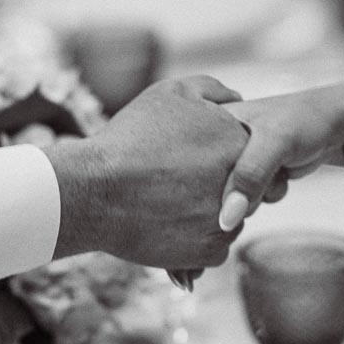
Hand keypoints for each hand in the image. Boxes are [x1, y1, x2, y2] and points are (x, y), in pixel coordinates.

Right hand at [49, 76, 248, 267]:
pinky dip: (194, 240)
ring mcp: (228, 220)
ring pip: (228, 220)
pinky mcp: (211, 252)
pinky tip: (167, 224)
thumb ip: (213, 91)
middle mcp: (242, 184)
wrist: (95, 190)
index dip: (217, 157)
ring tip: (167, 202)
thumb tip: (237, 99)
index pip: (248, 155)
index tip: (188, 160)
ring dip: (206, 214)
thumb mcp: (171, 93)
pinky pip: (214, 247)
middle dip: (215, 186)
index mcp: (239, 143)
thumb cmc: (130, 138)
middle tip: (175, 182)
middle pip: (241, 189)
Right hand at [218, 90, 336, 229]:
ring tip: (276, 169)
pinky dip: (266, 195)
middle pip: (210, 187)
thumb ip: (249, 176)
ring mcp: (232, 159)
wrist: (338, 124)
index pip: (191, 164)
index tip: (248, 169)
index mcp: (209, 122)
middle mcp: (215, 141)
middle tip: (267, 167)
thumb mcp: (275, 141)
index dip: (213, 179)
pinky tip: (281, 176)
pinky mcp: (249, 174)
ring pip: (230, 198)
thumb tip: (225, 220)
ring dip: (257, 194)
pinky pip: (247, 200)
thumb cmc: (305, 120)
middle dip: (241, 189)